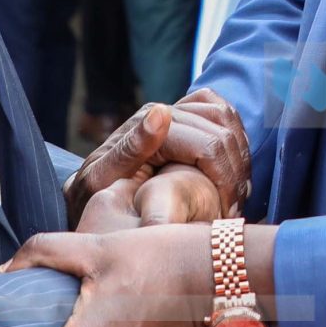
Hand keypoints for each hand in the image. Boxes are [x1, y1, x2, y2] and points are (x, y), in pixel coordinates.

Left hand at [63, 94, 248, 227]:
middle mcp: (163, 112)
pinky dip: (235, 137)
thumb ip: (130, 150)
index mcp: (148, 124)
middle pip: (223, 135)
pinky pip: (221, 113)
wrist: (86, 193)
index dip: (225, 181)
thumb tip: (162, 113)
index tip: (226, 215)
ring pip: (228, 120)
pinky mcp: (183, 117)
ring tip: (237, 195)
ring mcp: (174, 112)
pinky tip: (232, 170)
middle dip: (236, 175)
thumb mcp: (102, 181)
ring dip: (239, 158)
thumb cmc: (92, 196)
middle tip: (234, 212)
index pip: (209, 145)